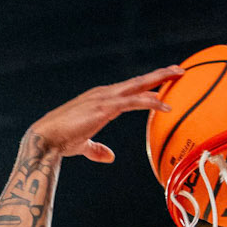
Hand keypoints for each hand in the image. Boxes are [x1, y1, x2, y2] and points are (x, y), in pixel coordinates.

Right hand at [29, 67, 186, 163]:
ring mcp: (105, 98)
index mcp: (100, 99)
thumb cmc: (61, 141)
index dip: (146, 86)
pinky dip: (150, 102)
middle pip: (137, 81)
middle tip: (179, 70)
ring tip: (179, 75)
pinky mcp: (105, 107)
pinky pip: (133, 101)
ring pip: (139, 85)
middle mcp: (104, 93)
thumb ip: (97, 149)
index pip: (128, 89)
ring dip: (160, 80)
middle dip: (159, 74)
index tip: (162, 85)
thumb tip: (110, 156)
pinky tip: (165, 105)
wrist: (47, 138)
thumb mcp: (84, 145)